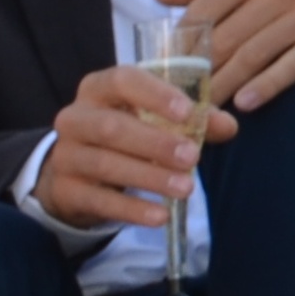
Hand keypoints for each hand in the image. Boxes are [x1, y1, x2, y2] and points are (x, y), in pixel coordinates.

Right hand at [30, 64, 226, 233]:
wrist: (74, 171)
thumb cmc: (122, 134)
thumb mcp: (151, 118)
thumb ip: (191, 119)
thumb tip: (228, 126)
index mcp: (99, 88)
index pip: (122, 80)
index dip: (154, 95)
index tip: (186, 112)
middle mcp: (75, 118)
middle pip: (111, 127)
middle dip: (155, 143)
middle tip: (192, 157)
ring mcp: (66, 155)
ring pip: (105, 165)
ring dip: (149, 178)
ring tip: (185, 189)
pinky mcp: (66, 191)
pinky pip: (100, 201)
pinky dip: (132, 209)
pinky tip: (160, 215)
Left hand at [165, 0, 294, 117]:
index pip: (202, 10)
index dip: (179, 44)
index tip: (164, 72)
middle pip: (225, 38)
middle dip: (198, 73)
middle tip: (178, 102)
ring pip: (253, 54)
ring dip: (225, 86)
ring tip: (204, 111)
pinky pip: (292, 64)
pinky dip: (267, 86)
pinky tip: (245, 105)